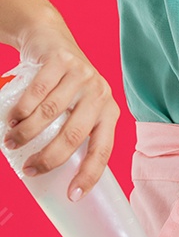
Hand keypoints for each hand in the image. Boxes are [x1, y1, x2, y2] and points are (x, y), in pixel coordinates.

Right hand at [5, 24, 119, 199]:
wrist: (51, 40)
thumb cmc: (64, 86)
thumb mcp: (77, 108)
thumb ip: (72, 132)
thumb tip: (55, 175)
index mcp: (108, 113)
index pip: (103, 150)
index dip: (90, 175)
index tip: (73, 196)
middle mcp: (100, 94)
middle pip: (74, 135)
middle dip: (49, 158)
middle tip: (29, 169)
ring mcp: (83, 75)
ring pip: (51, 113)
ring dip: (27, 133)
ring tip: (11, 143)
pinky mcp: (62, 61)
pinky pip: (38, 90)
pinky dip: (22, 109)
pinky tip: (11, 119)